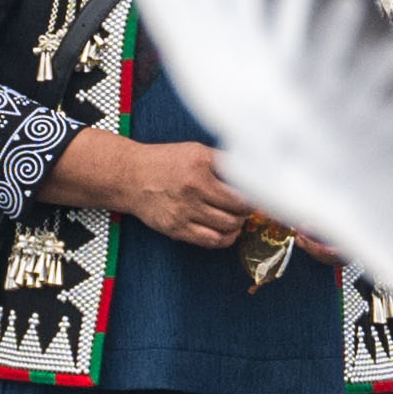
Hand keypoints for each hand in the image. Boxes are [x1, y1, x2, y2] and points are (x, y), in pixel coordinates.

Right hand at [43, 133, 264, 254]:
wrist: (130, 177)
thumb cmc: (167, 162)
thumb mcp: (196, 152)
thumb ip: (225, 162)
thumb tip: (260, 171)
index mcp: (200, 165)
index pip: (242, 185)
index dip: (257, 193)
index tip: (262, 194)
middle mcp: (193, 188)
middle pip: (238, 209)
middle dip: (248, 209)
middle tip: (246, 205)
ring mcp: (184, 211)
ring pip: (229, 227)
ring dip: (238, 224)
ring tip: (235, 216)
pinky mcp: (177, 229)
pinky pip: (212, 241)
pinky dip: (225, 238)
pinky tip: (225, 229)